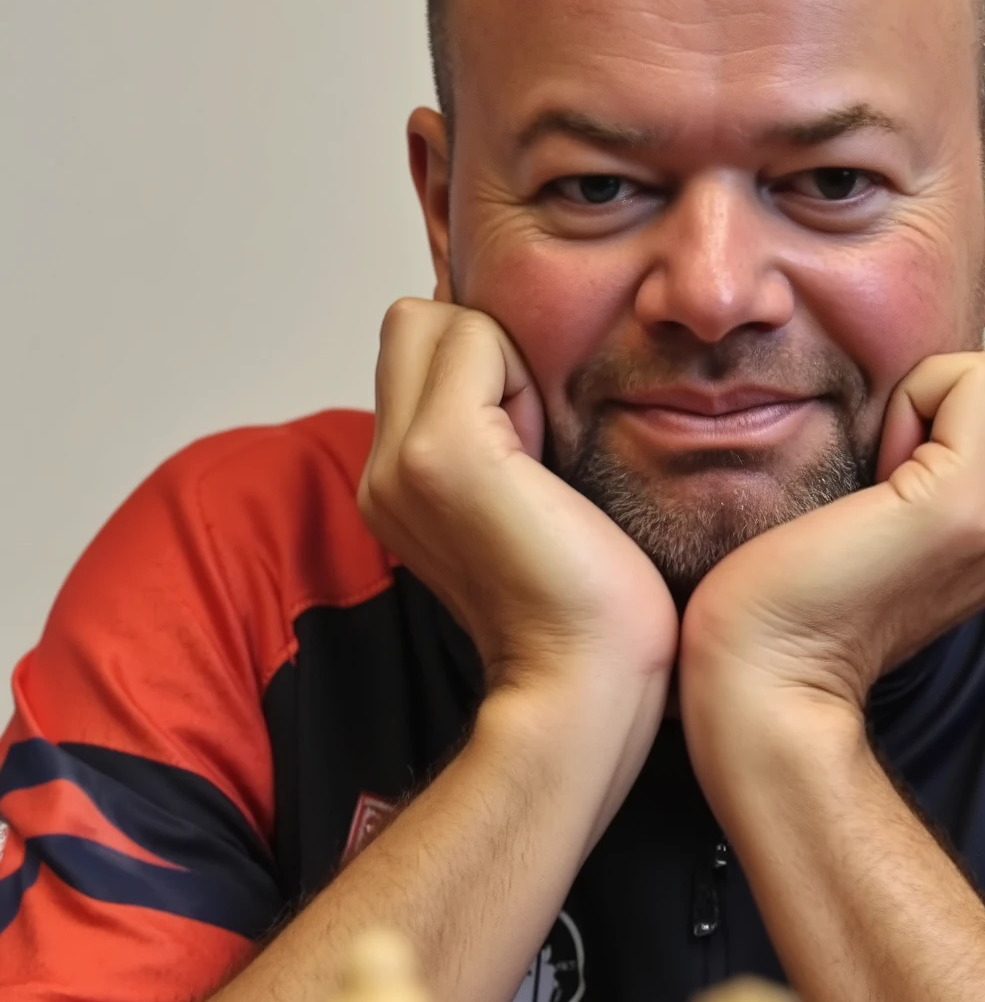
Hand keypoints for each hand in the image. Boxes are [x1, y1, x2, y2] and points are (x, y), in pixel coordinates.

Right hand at [359, 300, 678, 698]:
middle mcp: (380, 471)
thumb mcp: (529, 501)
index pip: (416, 349)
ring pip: (432, 318)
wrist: (584, 683)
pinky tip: (547, 456)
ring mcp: (399, 462)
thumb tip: (523, 368)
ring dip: (501, 361)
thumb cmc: (587, 607)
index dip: (484, 367)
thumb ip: (503, 437)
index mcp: (398, 484)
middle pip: (411, 321)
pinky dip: (520, 372)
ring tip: (540, 450)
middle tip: (536, 435)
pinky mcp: (439, 453)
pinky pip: (472, 336)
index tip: (534, 447)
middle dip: (482, 348)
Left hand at [679, 347, 984, 740]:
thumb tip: (914, 398)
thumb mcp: (877, 519)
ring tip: (883, 461)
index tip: (887, 461)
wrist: (767, 679)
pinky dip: (916, 395)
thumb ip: (918, 464)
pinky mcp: (964, 503)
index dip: (957, 396)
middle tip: (888, 451)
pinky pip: (975, 380)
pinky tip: (872, 469)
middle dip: (959, 383)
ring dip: (939, 387)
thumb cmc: (786, 601)